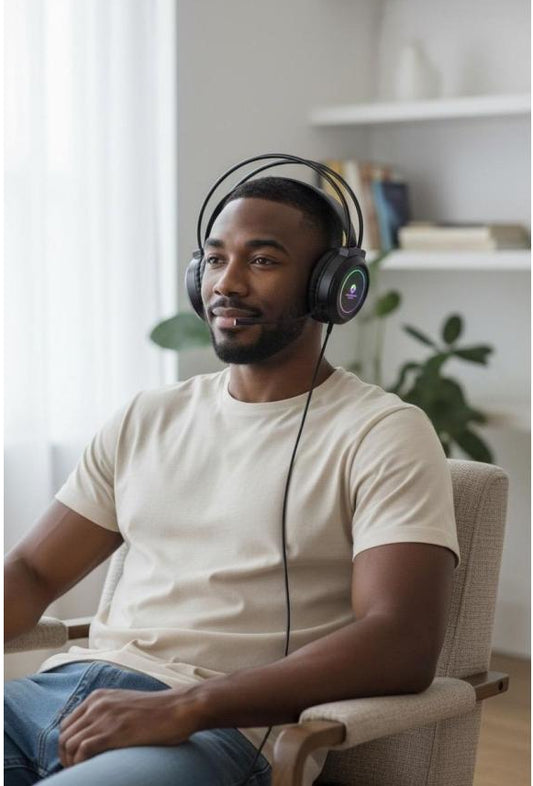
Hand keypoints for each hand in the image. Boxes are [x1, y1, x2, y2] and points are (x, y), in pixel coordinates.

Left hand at [58, 686, 203, 766]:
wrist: (179, 708)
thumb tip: (94, 736)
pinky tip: (91, 770)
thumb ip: (107, 714)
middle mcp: (97, 704)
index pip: (67, 724)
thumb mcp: (125, 705)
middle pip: (64, 735)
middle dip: (66, 757)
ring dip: (72, 763)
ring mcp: (104, 716)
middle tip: (77, 771)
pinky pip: (83, 750)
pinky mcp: (113, 731)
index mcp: (99, 697)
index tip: (75, 760)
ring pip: (69, 744)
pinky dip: (81, 764)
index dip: (67, 746)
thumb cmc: (158, 711)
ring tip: (83, 773)